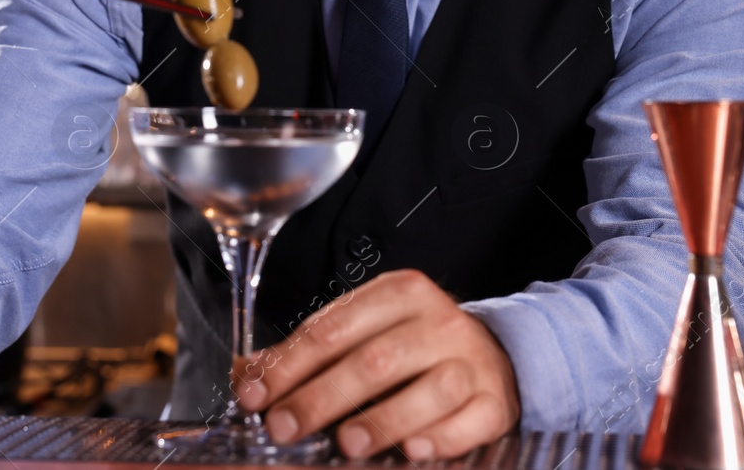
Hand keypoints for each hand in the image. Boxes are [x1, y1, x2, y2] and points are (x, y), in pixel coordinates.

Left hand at [233, 270, 520, 460]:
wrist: (495, 354)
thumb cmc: (414, 345)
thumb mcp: (364, 332)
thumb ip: (310, 351)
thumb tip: (248, 375)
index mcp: (398, 293)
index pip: (332, 328)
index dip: (289, 365)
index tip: (256, 397)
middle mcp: (437, 320)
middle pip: (375, 359)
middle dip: (322, 397)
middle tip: (284, 428)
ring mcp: (470, 360)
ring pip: (430, 387)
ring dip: (385, 417)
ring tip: (348, 443)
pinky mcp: (495, 399)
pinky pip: (472, 419)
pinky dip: (442, 437)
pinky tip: (414, 450)